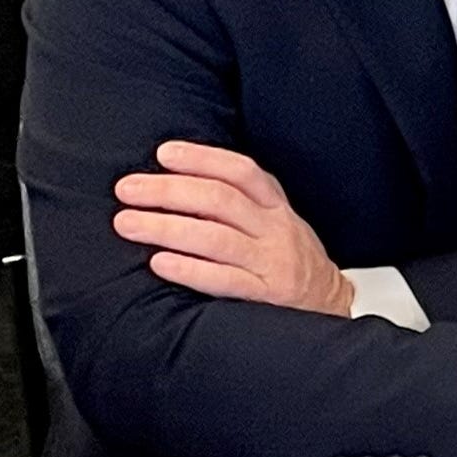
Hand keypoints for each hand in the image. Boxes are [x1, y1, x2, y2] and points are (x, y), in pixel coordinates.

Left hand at [114, 141, 352, 314]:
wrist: (329, 303)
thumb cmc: (286, 258)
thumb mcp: (273, 220)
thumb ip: (236, 202)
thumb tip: (172, 182)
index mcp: (275, 206)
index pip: (241, 172)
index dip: (202, 159)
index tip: (164, 154)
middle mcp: (275, 229)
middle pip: (220, 200)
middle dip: (168, 191)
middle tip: (127, 191)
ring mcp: (272, 262)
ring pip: (216, 238)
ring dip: (166, 228)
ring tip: (128, 224)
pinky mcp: (267, 295)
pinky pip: (226, 281)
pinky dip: (190, 270)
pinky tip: (159, 263)